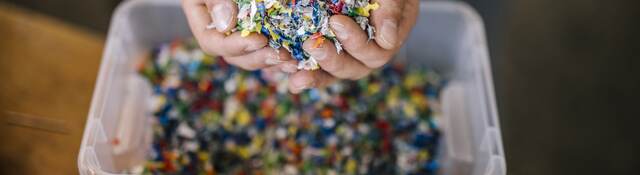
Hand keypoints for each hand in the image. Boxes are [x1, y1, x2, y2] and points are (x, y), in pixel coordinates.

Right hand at [182, 0, 297, 71]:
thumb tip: (226, 24)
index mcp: (203, 15)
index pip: (213, 42)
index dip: (235, 46)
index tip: (259, 39)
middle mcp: (221, 27)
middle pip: (235, 55)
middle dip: (258, 58)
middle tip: (282, 55)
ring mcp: (242, 29)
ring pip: (254, 55)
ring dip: (274, 60)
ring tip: (294, 60)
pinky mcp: (263, 27)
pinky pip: (271, 45)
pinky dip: (284, 51)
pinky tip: (300, 56)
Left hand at [288, 0, 419, 92]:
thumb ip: (390, 9)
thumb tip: (387, 37)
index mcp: (387, 40)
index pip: (376, 51)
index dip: (355, 41)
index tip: (335, 21)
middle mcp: (367, 55)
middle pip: (352, 67)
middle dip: (331, 58)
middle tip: (312, 44)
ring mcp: (346, 58)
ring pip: (332, 73)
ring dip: (313, 74)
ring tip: (294, 70)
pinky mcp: (326, 57)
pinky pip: (315, 69)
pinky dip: (301, 71)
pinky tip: (286, 72)